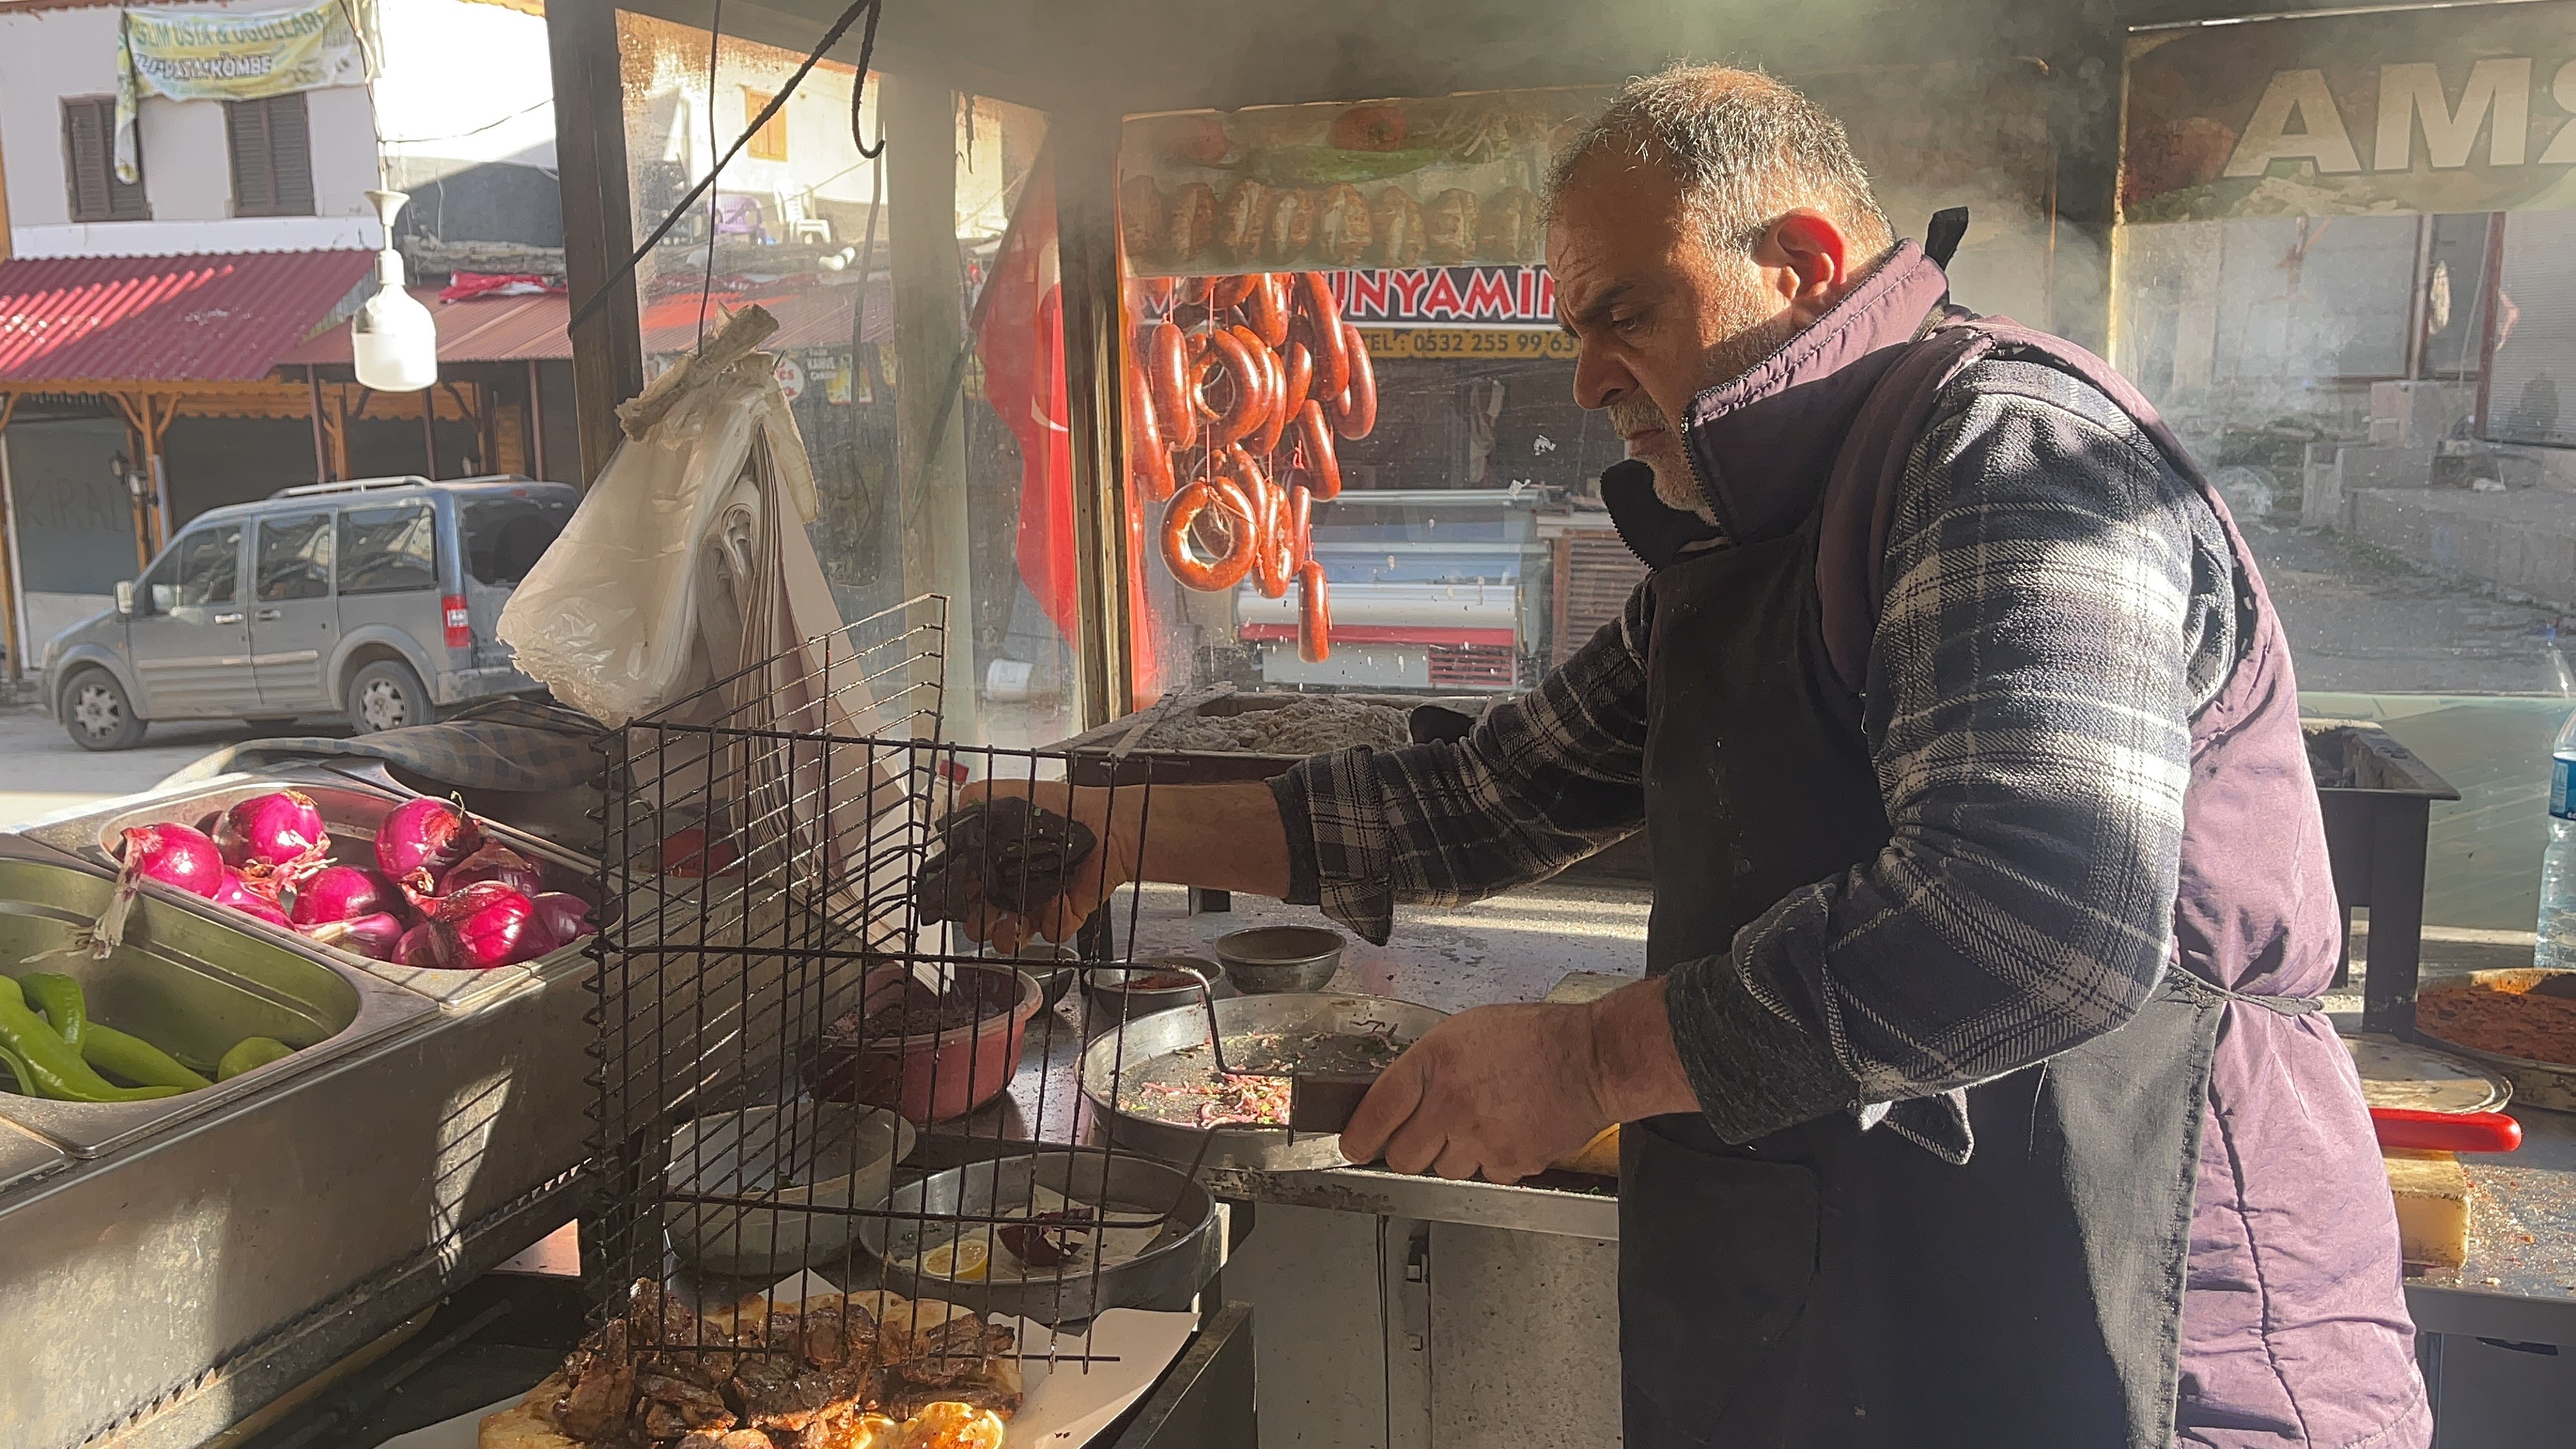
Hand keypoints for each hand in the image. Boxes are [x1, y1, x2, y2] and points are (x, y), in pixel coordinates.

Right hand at [945, 778, 1138, 952]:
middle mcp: (1015, 887)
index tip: (961, 893)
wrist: (1109, 822)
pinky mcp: (1066, 915)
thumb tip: (954, 813)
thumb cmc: (1065, 807)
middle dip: (979, 924)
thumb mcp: (1014, 794)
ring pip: (1011, 936)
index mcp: (997, 863)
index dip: (961, 895)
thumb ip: (978, 799)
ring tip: (1014, 922)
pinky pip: (1053, 931)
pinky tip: (1059, 897)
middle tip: (984, 915)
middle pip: (982, 920)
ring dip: (1008, 935)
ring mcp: (1039, 904)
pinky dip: (1055, 918)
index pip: (968, 888)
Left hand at [1339, 1001, 1615, 1182]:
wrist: (1592, 1058)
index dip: (1359, 1137)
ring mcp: (1480, 1137)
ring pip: (1444, 1170)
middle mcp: (1451, 1102)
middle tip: (1428, 1134)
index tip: (1354, 1147)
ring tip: (1483, 1123)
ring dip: (1455, 1154)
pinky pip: (1487, 1175)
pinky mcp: (1510, 1162)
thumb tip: (1400, 1099)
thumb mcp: (1465, 1031)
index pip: (1377, 1111)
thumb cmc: (1535, 1038)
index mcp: (1434, 1062)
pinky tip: (1509, 1131)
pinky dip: (1494, 1161)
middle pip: (1404, 1156)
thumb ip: (1428, 1066)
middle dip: (1411, 1149)